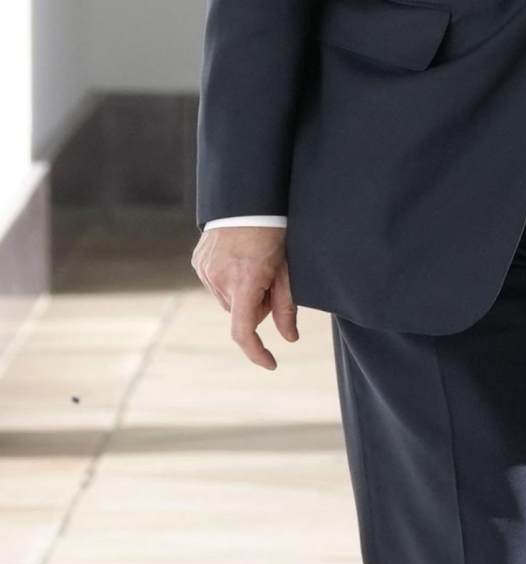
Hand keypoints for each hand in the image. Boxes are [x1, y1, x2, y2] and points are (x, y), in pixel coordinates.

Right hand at [191, 225, 298, 369]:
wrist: (248, 200)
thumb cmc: (274, 233)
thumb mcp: (287, 269)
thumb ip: (286, 306)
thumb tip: (290, 338)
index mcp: (245, 283)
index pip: (244, 331)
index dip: (256, 352)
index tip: (270, 363)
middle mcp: (220, 280)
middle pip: (242, 313)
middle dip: (257, 305)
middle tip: (271, 280)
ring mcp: (205, 271)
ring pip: (228, 300)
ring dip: (242, 292)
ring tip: (255, 265)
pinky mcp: (198, 262)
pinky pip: (216, 283)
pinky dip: (229, 280)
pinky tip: (240, 258)